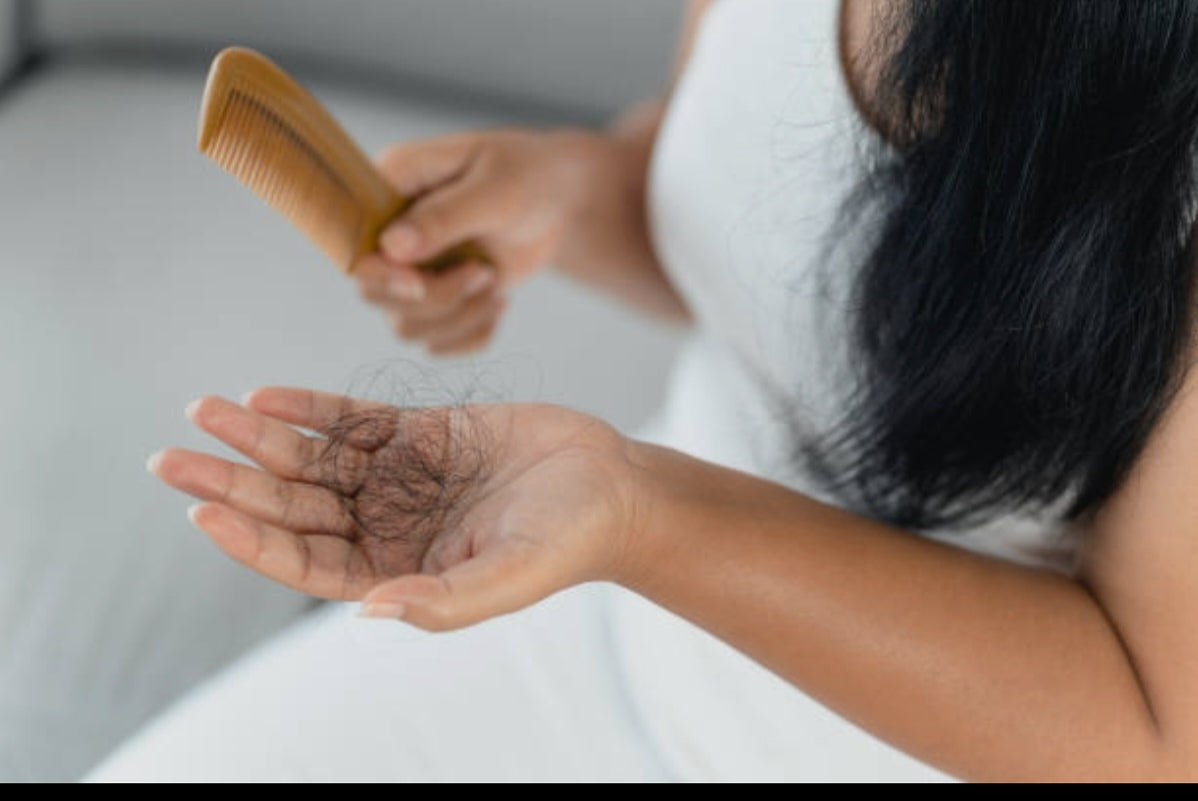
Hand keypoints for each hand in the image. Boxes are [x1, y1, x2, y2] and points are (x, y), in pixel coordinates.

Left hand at [147, 388, 644, 629]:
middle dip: (231, 481)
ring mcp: (399, 476)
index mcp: (396, 570)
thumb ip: (442, 599)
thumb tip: (369, 610)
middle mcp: (387, 525)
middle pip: (292, 504)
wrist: (612, 485)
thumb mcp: (508, 576)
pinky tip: (264, 396)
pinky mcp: (419, 431)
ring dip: (257, 437)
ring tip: (204, 411)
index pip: (305, 561)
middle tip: (168, 460)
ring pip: (311, 457)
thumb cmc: (566, 541)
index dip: (253, 538)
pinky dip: (309, 408)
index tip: (205, 512)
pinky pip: (351, 420)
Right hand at [354, 128, 603, 354]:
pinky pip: (436, 342)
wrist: (557, 200)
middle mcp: (389, 230)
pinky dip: (472, 335)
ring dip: (458, 318)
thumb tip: (391, 248)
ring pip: (406, 326)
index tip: (420, 282)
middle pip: (374, 294)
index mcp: (391, 185)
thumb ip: (443, 217)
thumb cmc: (527, 176)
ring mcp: (411, 268)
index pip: (355, 244)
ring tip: (494, 281)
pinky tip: (499, 302)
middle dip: (434, 298)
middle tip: (483, 273)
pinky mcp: (436, 297)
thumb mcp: (494, 190)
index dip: (381, 274)